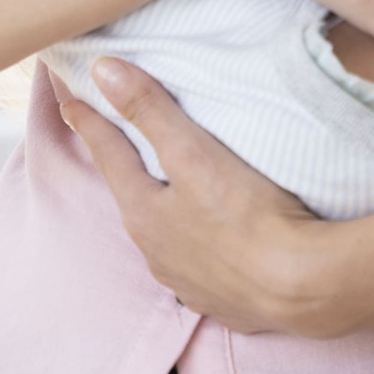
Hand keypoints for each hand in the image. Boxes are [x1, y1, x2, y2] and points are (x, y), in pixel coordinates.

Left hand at [62, 59, 337, 334]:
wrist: (304, 291)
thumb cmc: (249, 217)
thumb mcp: (194, 154)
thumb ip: (149, 111)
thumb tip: (102, 70)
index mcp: (143, 214)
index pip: (107, 156)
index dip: (89, 123)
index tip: (69, 103)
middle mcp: (156, 254)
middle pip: (134, 200)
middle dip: (125, 173)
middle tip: (118, 148)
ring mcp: (189, 284)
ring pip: (166, 240)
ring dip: (165, 217)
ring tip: (171, 199)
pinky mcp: (225, 303)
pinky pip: (202, 271)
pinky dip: (201, 251)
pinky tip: (214, 249)